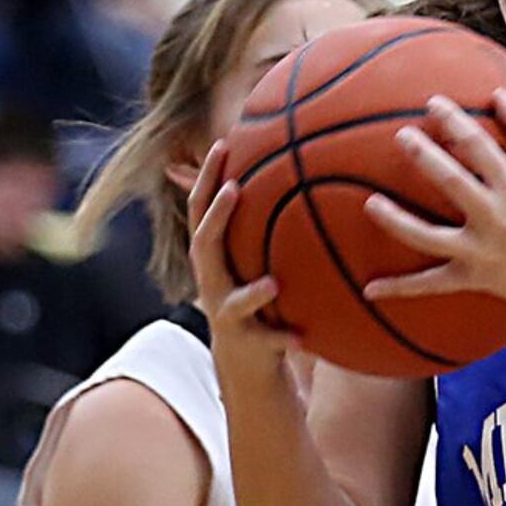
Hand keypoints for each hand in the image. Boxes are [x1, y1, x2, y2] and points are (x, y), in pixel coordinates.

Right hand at [187, 141, 299, 377]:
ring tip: (272, 284)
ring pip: (234, 302)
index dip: (206, 178)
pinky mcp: (248, 344)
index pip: (201, 210)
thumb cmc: (252, 297)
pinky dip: (284, 339)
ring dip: (253, 294)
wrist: (245, 361)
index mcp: (211, 256)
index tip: (222, 144)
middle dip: (216, 217)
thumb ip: (257, 223)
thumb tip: (284, 164)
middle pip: (204, 244)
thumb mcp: (248, 258)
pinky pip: (267, 341)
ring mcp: (227, 314)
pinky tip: (304, 340)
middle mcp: (211, 281)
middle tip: (233, 189)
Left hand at [364, 89, 505, 319]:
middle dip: (424, 156)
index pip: (478, 145)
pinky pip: (432, 284)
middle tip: (401, 136)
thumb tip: (499, 94)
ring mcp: (481, 251)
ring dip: (397, 221)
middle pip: (451, 181)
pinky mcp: (474, 277)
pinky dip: (401, 289)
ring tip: (370, 204)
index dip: (453, 121)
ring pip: (429, 236)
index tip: (432, 103)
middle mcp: (495, 217)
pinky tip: (369, 289)